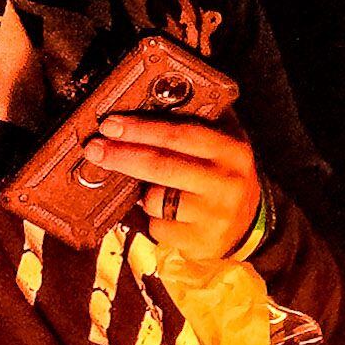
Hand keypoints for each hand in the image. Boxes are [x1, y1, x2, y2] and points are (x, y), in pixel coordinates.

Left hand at [97, 73, 264, 274]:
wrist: (249, 225)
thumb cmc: (223, 175)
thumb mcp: (223, 143)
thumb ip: (198, 122)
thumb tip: (145, 100)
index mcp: (230, 150)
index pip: (179, 135)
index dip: (140, 129)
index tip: (111, 125)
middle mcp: (225, 182)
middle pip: (161, 166)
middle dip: (122, 156)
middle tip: (95, 149)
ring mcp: (213, 216)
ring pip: (155, 200)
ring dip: (143, 195)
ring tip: (155, 190)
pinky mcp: (201, 243)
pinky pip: (158, 229)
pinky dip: (154, 221)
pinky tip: (168, 216)